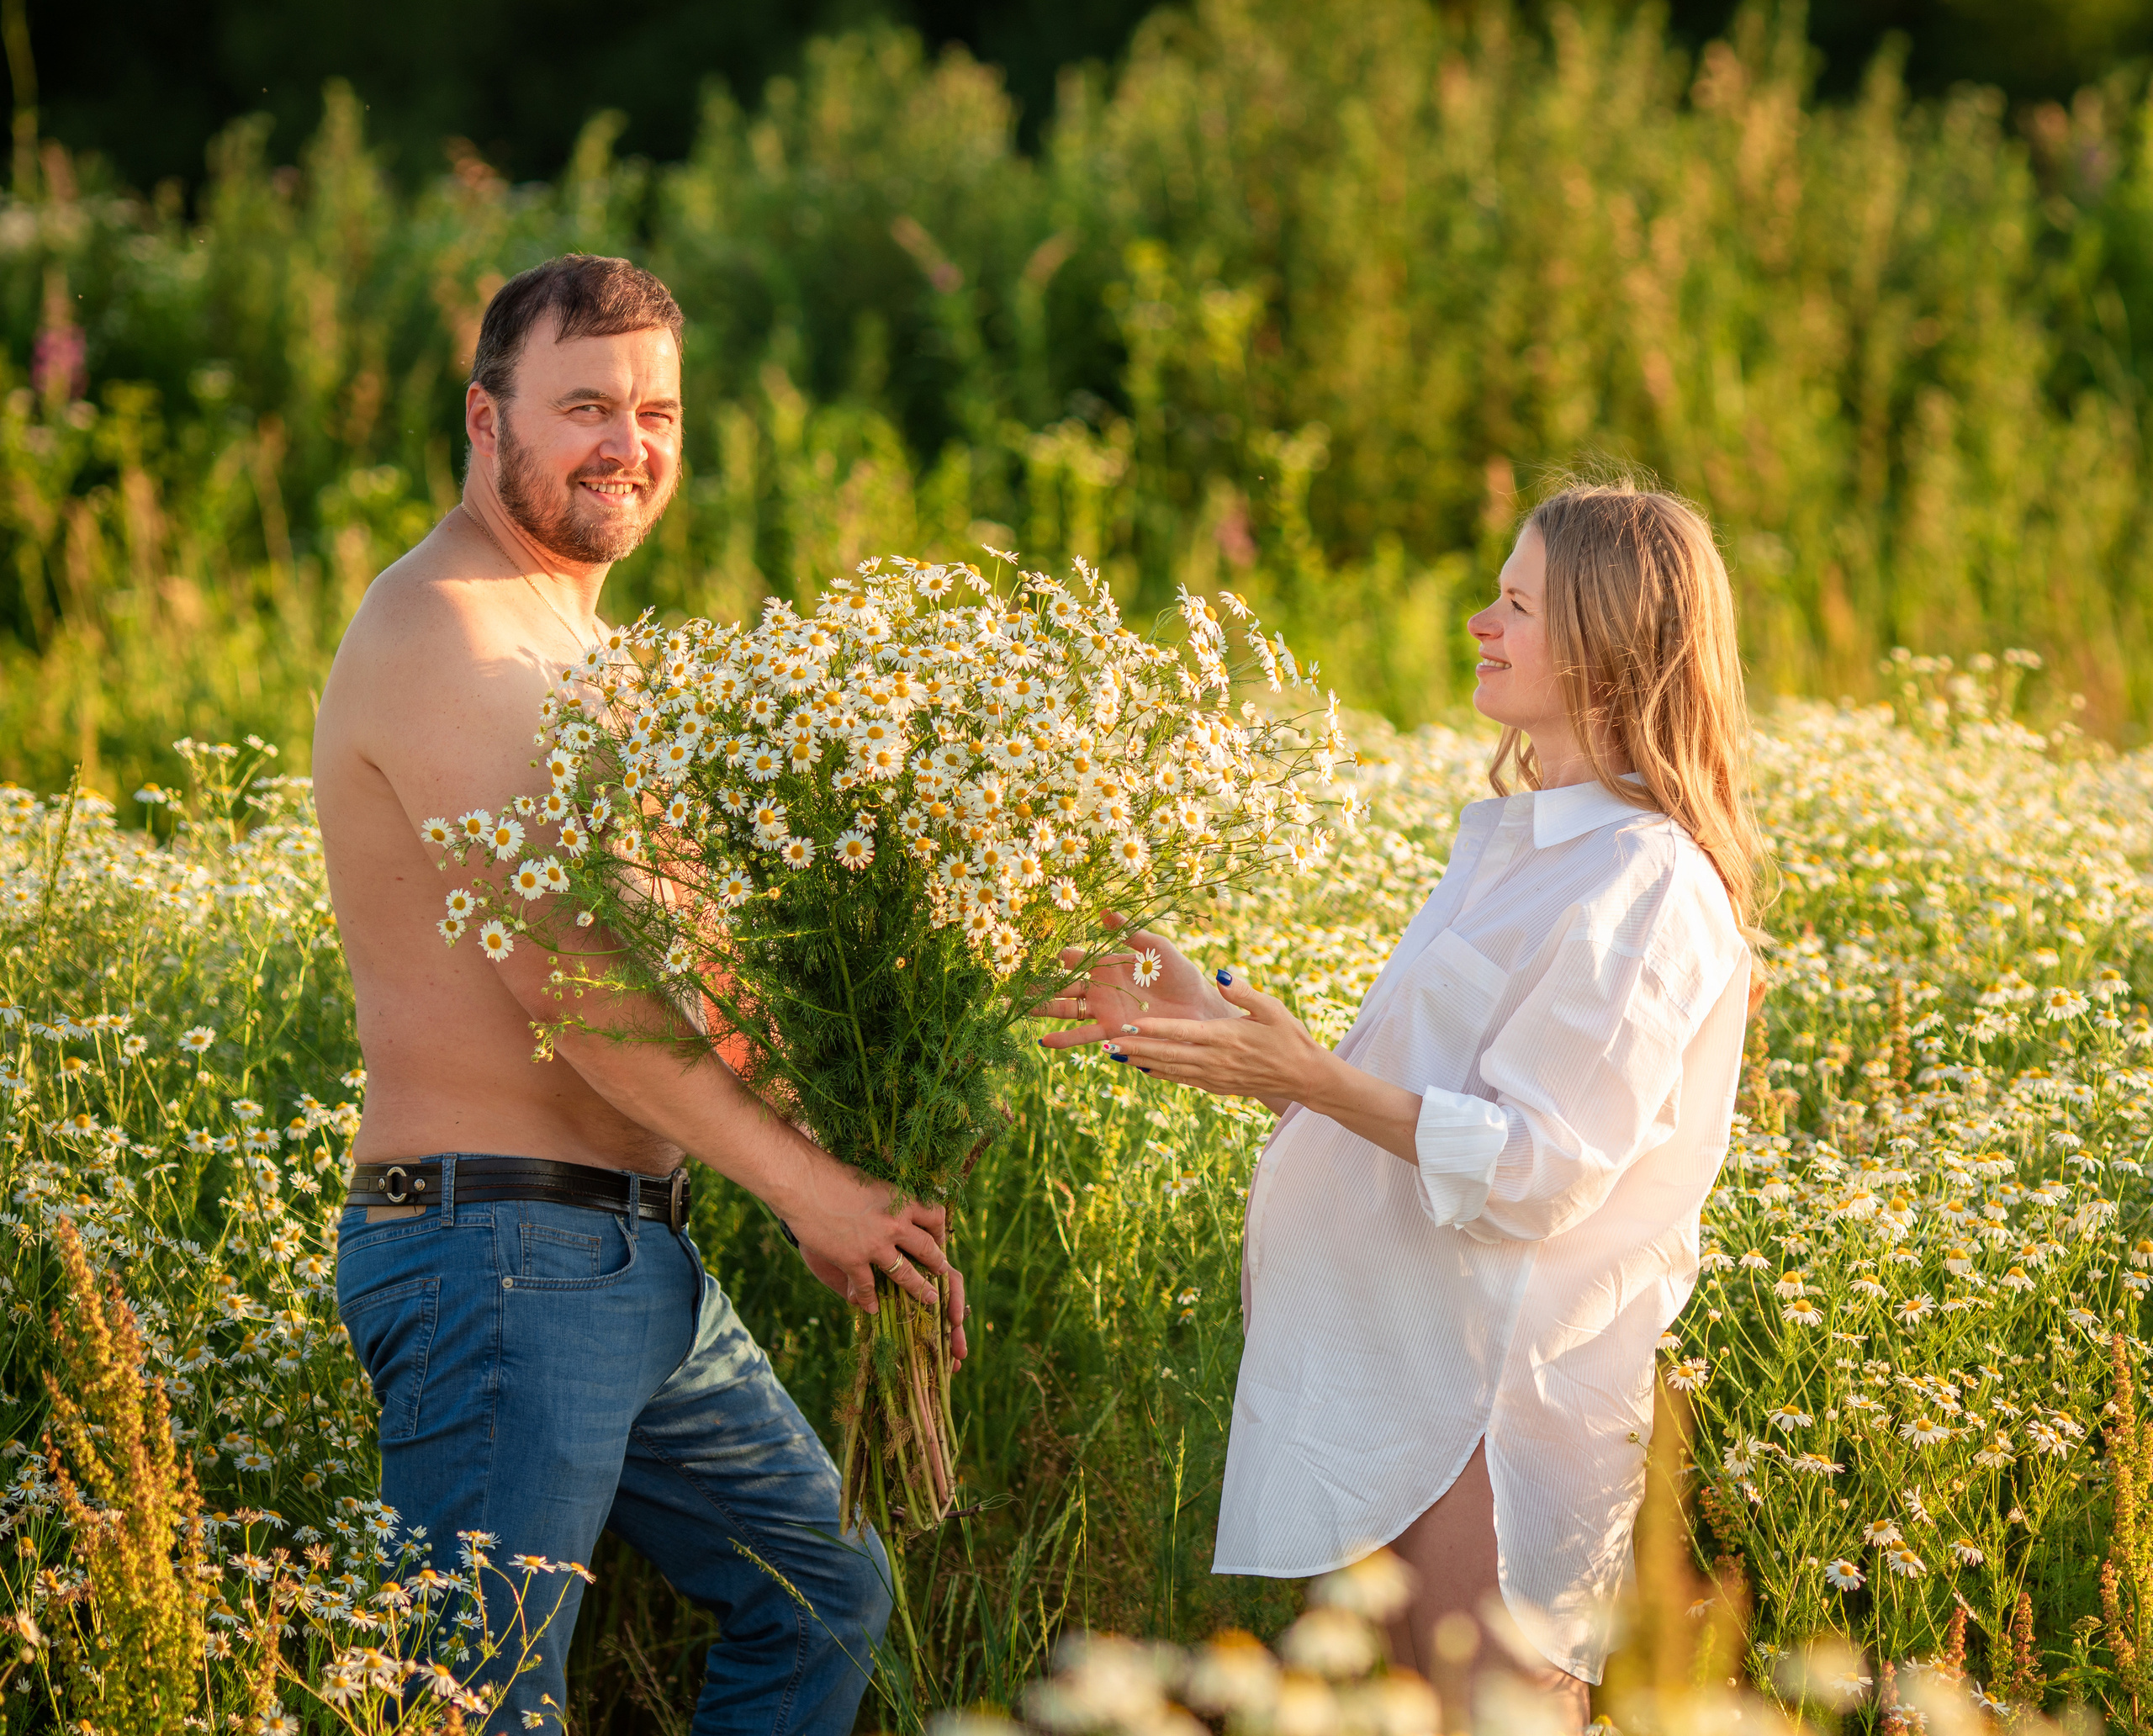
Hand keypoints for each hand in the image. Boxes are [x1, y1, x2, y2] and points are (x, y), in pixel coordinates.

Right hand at [784, 1156, 968, 1368]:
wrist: (804, 1185)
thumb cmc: (832, 1174)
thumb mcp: (870, 1181)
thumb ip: (884, 1197)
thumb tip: (889, 1202)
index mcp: (901, 1200)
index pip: (935, 1217)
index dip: (939, 1230)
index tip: (938, 1239)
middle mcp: (895, 1225)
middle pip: (927, 1248)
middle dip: (937, 1263)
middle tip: (943, 1271)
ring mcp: (875, 1246)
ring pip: (905, 1273)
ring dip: (919, 1288)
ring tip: (929, 1298)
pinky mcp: (853, 1261)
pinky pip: (868, 1287)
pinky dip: (870, 1299)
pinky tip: (873, 1309)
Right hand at [1032, 914, 1232, 1052]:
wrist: (1199, 1008)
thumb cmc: (1181, 975)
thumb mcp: (1157, 948)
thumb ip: (1131, 932)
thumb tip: (1104, 911)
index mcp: (1108, 964)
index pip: (1074, 958)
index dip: (1056, 955)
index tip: (1035, 952)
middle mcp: (1100, 987)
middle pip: (1062, 984)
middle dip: (1038, 983)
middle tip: (1011, 983)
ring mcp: (1104, 1009)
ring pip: (1065, 1009)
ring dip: (1042, 1009)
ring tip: (1016, 1008)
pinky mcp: (1113, 1029)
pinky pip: (1084, 1035)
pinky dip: (1064, 1040)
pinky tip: (1044, 1042)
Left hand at [1101, 972, 1331, 1108]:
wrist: (1305, 1077)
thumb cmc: (1290, 1037)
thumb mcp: (1272, 1008)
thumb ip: (1244, 992)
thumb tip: (1220, 974)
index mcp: (1226, 1037)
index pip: (1182, 1032)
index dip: (1153, 1028)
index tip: (1127, 1024)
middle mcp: (1215, 1060)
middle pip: (1167, 1054)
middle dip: (1135, 1049)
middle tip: (1105, 1043)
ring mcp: (1215, 1077)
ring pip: (1170, 1069)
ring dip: (1141, 1062)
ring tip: (1114, 1055)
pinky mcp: (1217, 1087)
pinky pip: (1183, 1080)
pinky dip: (1160, 1074)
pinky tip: (1144, 1068)